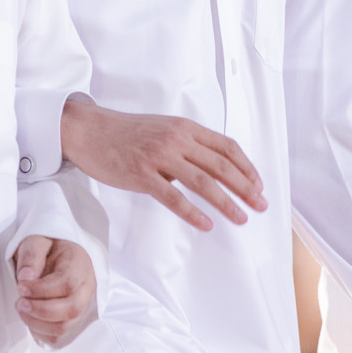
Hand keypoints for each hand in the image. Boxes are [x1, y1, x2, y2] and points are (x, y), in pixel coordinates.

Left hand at [13, 236, 96, 344]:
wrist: (61, 254)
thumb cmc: (49, 248)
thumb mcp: (37, 240)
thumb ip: (31, 254)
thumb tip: (26, 276)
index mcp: (79, 265)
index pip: (66, 283)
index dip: (40, 290)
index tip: (21, 286)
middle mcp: (86, 288)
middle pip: (72, 309)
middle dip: (40, 311)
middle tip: (19, 303)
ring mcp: (82, 306)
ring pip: (65, 327)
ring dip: (37, 323)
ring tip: (22, 309)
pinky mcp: (73, 320)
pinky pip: (60, 337)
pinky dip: (41, 333)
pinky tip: (30, 318)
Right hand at [60, 95, 265, 232]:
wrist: (90, 131)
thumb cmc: (128, 133)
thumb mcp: (164, 129)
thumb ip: (188, 144)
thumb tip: (213, 169)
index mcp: (185, 128)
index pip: (227, 147)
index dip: (247, 167)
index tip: (259, 185)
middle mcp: (177, 140)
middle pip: (221, 166)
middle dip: (246, 188)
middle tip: (261, 205)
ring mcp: (159, 157)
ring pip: (203, 183)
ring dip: (226, 203)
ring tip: (241, 218)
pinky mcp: (142, 175)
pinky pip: (173, 197)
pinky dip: (192, 213)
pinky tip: (206, 224)